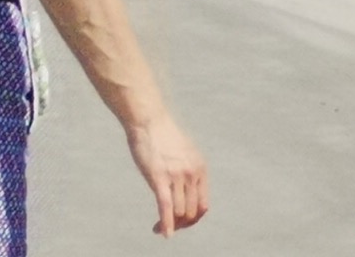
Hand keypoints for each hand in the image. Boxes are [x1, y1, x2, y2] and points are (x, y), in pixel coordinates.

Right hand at [126, 111, 209, 233]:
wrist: (150, 122)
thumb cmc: (164, 139)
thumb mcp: (184, 155)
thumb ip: (187, 173)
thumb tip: (185, 192)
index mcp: (201, 169)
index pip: (204, 205)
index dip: (193, 220)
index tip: (180, 223)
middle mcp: (192, 174)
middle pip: (192, 212)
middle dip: (181, 225)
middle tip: (166, 227)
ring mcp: (177, 176)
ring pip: (180, 213)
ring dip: (170, 225)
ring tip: (158, 227)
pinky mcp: (159, 178)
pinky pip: (166, 207)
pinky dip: (166, 223)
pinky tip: (163, 233)